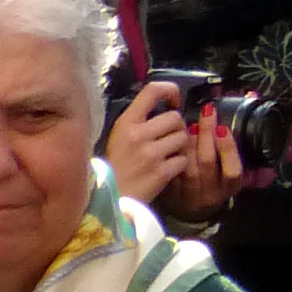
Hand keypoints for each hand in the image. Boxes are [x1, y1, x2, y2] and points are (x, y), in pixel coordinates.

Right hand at [103, 78, 194, 211]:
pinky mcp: (160, 172)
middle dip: (177, 128)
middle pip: (175, 117)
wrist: (108, 201)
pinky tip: (167, 169)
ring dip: (180, 146)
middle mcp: (138, 134)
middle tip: (168, 139)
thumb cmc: (115, 167)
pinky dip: (179, 164)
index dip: (171, 91)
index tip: (174, 102)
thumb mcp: (119, 137)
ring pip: (183, 137)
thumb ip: (139, 121)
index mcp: (125, 122)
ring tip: (167, 155)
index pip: (153, 90)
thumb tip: (166, 106)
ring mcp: (150, 154)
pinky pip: (183, 159)